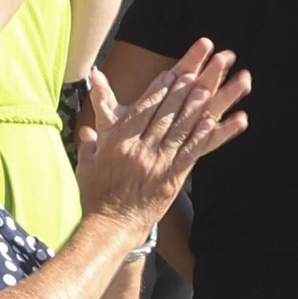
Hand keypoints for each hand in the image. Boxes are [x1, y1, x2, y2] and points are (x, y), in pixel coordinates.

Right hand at [76, 39, 250, 238]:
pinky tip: (212, 123)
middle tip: (196, 73)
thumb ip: (89, 141)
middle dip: (181, 92)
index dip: (159, 90)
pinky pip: (189, 154)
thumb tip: (85, 126)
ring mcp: (156, 164)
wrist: (110, 225)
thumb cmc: (97, 194)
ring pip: (179, 130)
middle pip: (163, 114)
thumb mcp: (87, 163)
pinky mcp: (171, 179)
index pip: (142, 109)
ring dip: (194, 108)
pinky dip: (201, 137)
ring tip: (208, 90)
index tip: (172, 74)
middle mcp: (138, 149)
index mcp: (118, 142)